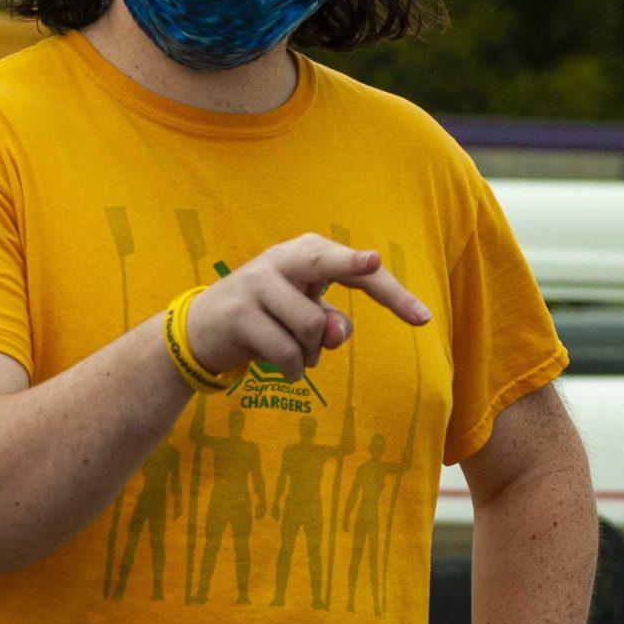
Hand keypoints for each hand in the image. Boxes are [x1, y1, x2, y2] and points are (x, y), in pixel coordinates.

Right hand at [184, 235, 430, 382]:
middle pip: (326, 261)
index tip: (421, 315)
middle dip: (352, 263)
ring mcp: (257, 283)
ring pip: (312, 327)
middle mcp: (282, 259)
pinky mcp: (239, 312)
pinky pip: (287, 351)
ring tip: (298, 355)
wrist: (202, 329)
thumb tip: (338, 334)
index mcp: (305, 254)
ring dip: (313, 354)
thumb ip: (330, 324)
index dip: (390, 293)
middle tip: (373, 260)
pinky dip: (294, 369)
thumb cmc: (269, 317)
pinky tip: (287, 369)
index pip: (356, 271)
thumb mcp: (304, 318)